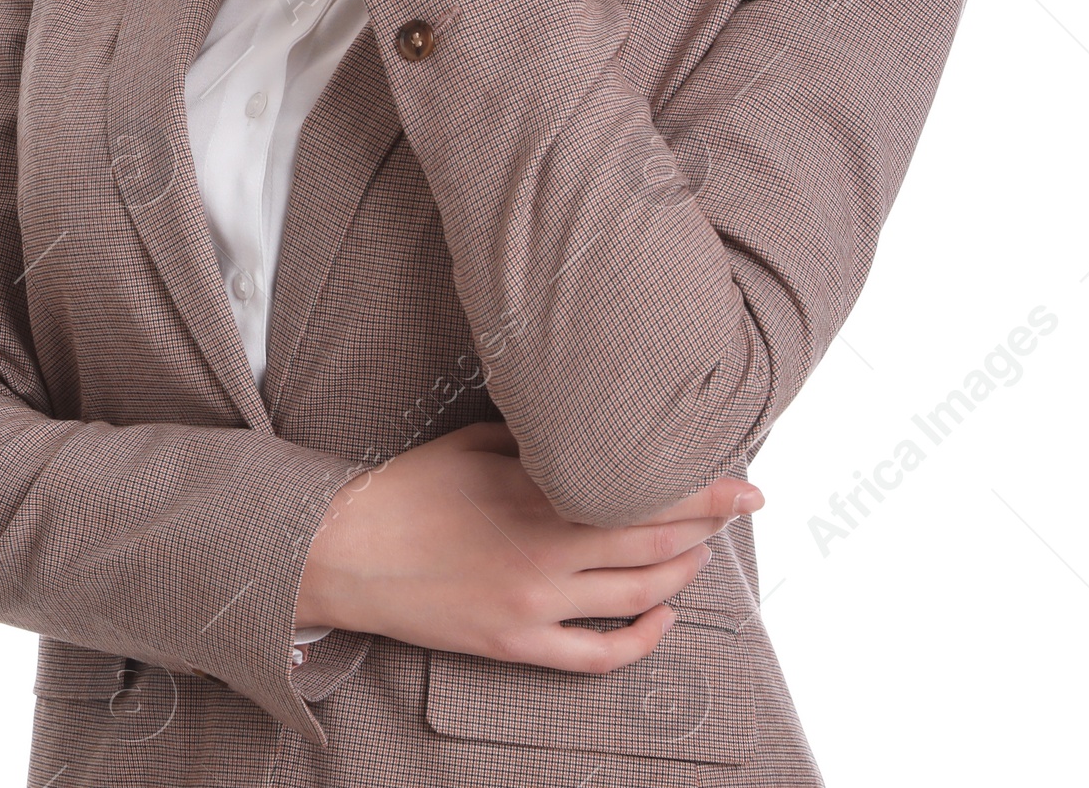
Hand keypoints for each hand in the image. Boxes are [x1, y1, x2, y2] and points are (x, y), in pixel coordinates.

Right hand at [295, 420, 762, 672]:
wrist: (345, 551)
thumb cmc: (406, 488)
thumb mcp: (474, 442)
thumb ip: (536, 442)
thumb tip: (585, 433)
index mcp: (534, 491)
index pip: (639, 491)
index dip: (699, 489)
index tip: (740, 480)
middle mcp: (543, 548)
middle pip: (652, 542)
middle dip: (708, 524)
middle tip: (742, 506)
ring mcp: (533, 602)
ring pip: (637, 596)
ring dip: (681, 574)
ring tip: (701, 553)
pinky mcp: (515, 643)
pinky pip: (597, 655)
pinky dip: (642, 640)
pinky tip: (662, 617)